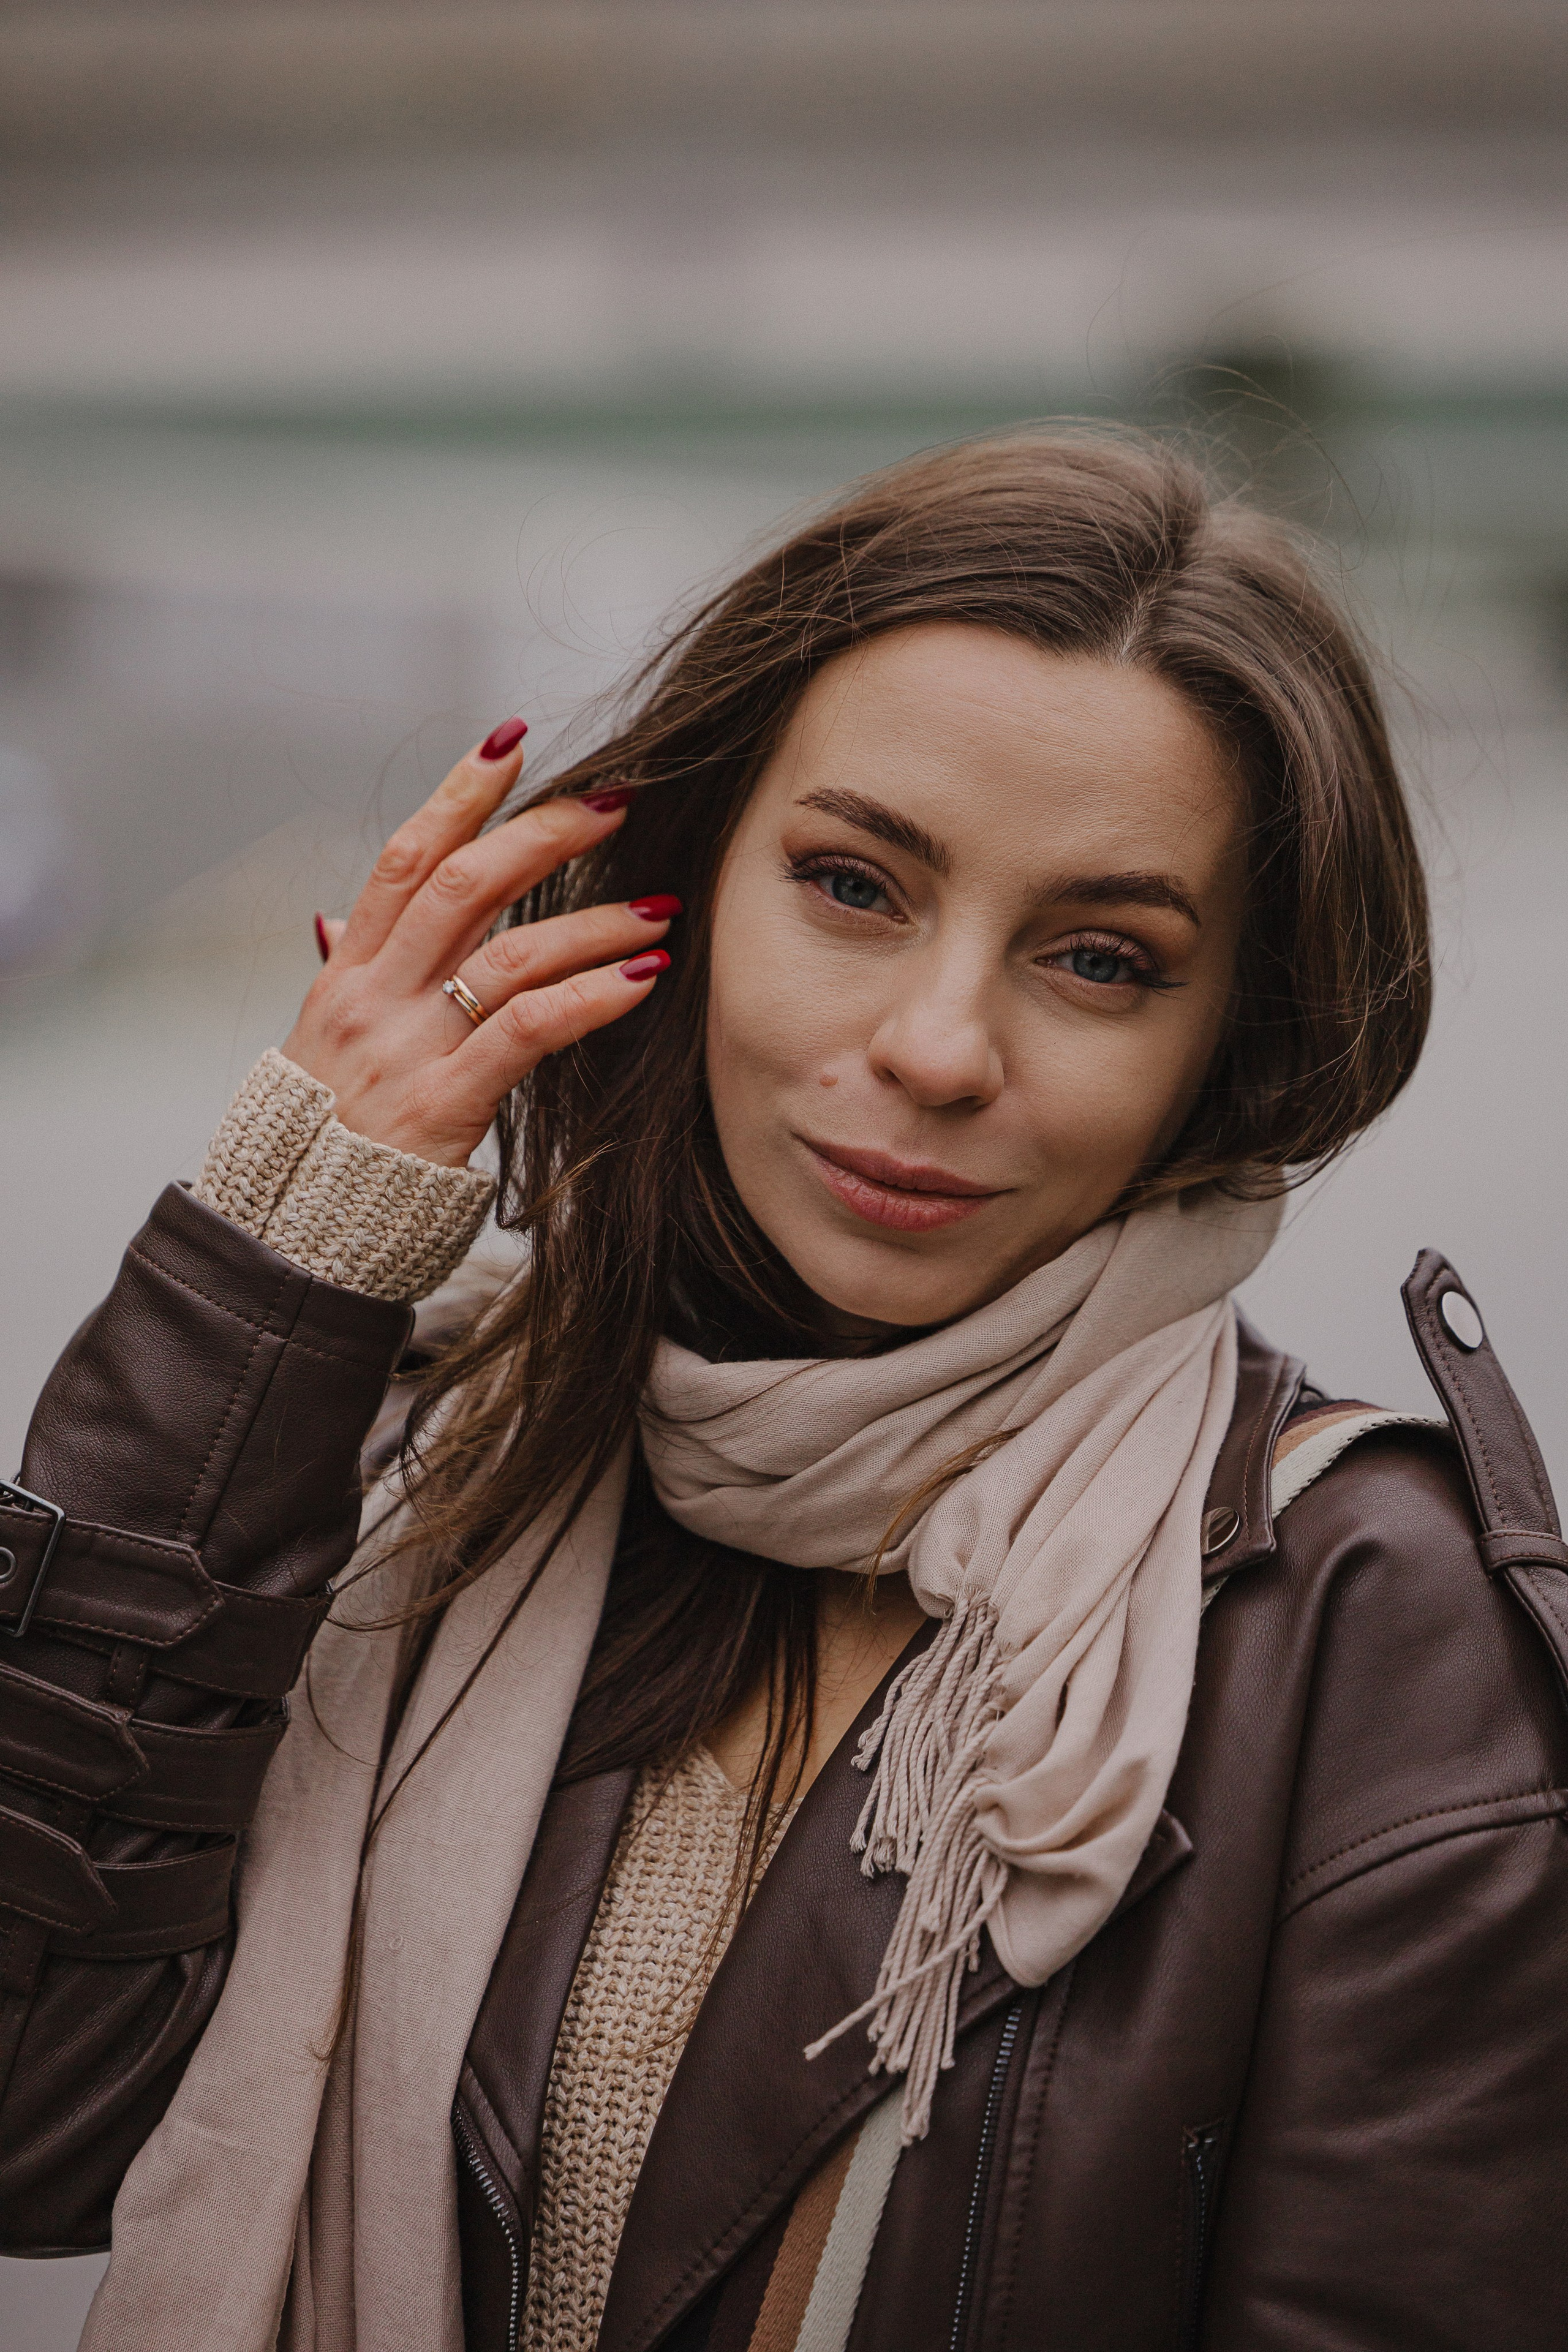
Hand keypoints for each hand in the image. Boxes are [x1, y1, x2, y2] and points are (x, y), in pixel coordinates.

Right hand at [282, 726, 675, 1166]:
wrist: (292, 1235)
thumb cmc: (321, 1139)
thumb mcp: (320, 1044)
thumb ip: (346, 976)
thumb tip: (338, 919)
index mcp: (349, 973)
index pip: (403, 858)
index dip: (459, 793)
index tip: (512, 742)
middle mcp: (374, 998)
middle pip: (463, 884)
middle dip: (546, 834)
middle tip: (617, 807)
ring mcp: (407, 1049)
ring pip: (510, 953)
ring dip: (595, 922)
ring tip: (659, 911)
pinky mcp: (443, 1105)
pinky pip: (528, 1032)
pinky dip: (592, 997)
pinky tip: (641, 979)